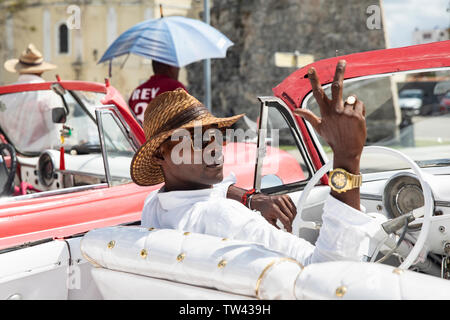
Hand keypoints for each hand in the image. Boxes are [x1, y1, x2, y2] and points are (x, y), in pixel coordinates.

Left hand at [250, 193, 296, 231]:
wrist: (263, 201)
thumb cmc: (265, 210)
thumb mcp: (268, 220)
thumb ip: (275, 227)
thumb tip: (282, 232)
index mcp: (274, 208)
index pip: (285, 219)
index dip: (288, 226)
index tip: (289, 230)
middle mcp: (279, 202)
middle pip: (290, 215)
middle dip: (290, 222)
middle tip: (288, 226)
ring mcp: (283, 198)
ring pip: (294, 211)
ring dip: (292, 217)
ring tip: (288, 220)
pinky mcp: (286, 197)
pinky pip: (293, 206)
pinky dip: (293, 211)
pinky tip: (289, 214)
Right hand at [294, 60, 366, 209]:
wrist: (347, 151)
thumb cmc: (333, 139)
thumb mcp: (319, 128)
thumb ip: (308, 116)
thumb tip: (294, 110)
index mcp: (325, 112)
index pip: (318, 93)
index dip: (314, 80)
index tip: (312, 69)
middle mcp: (334, 110)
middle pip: (337, 86)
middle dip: (339, 72)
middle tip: (342, 61)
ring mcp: (346, 113)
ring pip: (351, 98)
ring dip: (352, 105)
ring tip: (350, 119)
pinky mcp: (357, 115)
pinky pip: (359, 104)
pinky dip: (360, 110)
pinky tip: (356, 121)